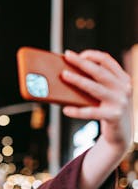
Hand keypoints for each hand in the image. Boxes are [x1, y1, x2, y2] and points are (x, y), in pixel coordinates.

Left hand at [61, 50, 133, 188]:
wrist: (120, 133)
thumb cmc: (107, 109)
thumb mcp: (107, 93)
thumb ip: (96, 83)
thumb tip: (67, 73)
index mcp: (123, 79)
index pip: (107, 60)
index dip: (91, 55)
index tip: (76, 55)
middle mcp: (124, 88)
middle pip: (99, 71)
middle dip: (82, 62)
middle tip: (67, 56)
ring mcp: (120, 102)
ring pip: (95, 88)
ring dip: (78, 80)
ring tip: (63, 75)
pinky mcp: (113, 116)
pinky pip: (91, 112)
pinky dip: (77, 111)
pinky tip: (65, 110)